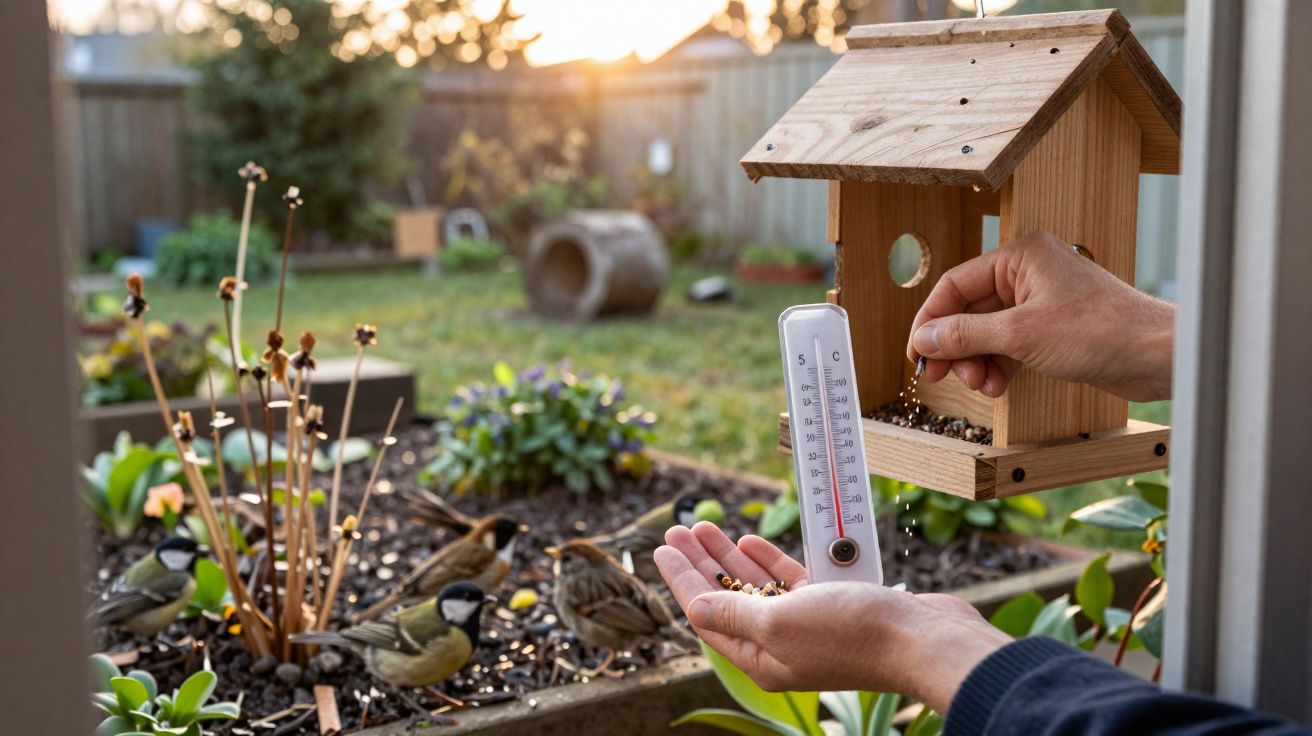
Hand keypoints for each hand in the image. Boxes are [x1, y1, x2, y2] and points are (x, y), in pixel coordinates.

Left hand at [655, 522, 1011, 713]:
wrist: (922, 638)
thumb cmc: (855, 635)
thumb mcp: (780, 621)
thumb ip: (735, 612)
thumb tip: (696, 606)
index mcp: (762, 657)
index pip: (707, 613)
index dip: (682, 579)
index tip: (662, 547)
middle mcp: (781, 644)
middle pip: (726, 597)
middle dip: (700, 563)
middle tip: (677, 529)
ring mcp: (807, 625)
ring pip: (755, 585)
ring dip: (730, 556)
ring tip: (705, 527)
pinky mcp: (833, 607)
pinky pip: (788, 581)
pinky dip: (768, 560)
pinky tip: (751, 541)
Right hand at [905, 230, 1174, 401]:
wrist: (1156, 355)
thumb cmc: (1102, 331)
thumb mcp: (1021, 334)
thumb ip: (966, 335)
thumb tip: (925, 338)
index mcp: (1020, 256)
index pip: (955, 285)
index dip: (931, 321)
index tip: (917, 354)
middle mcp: (1028, 272)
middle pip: (969, 310)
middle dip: (956, 347)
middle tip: (942, 378)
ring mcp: (1041, 301)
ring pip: (988, 331)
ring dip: (978, 361)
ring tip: (982, 386)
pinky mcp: (1052, 327)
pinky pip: (1009, 344)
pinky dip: (999, 365)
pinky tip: (999, 386)